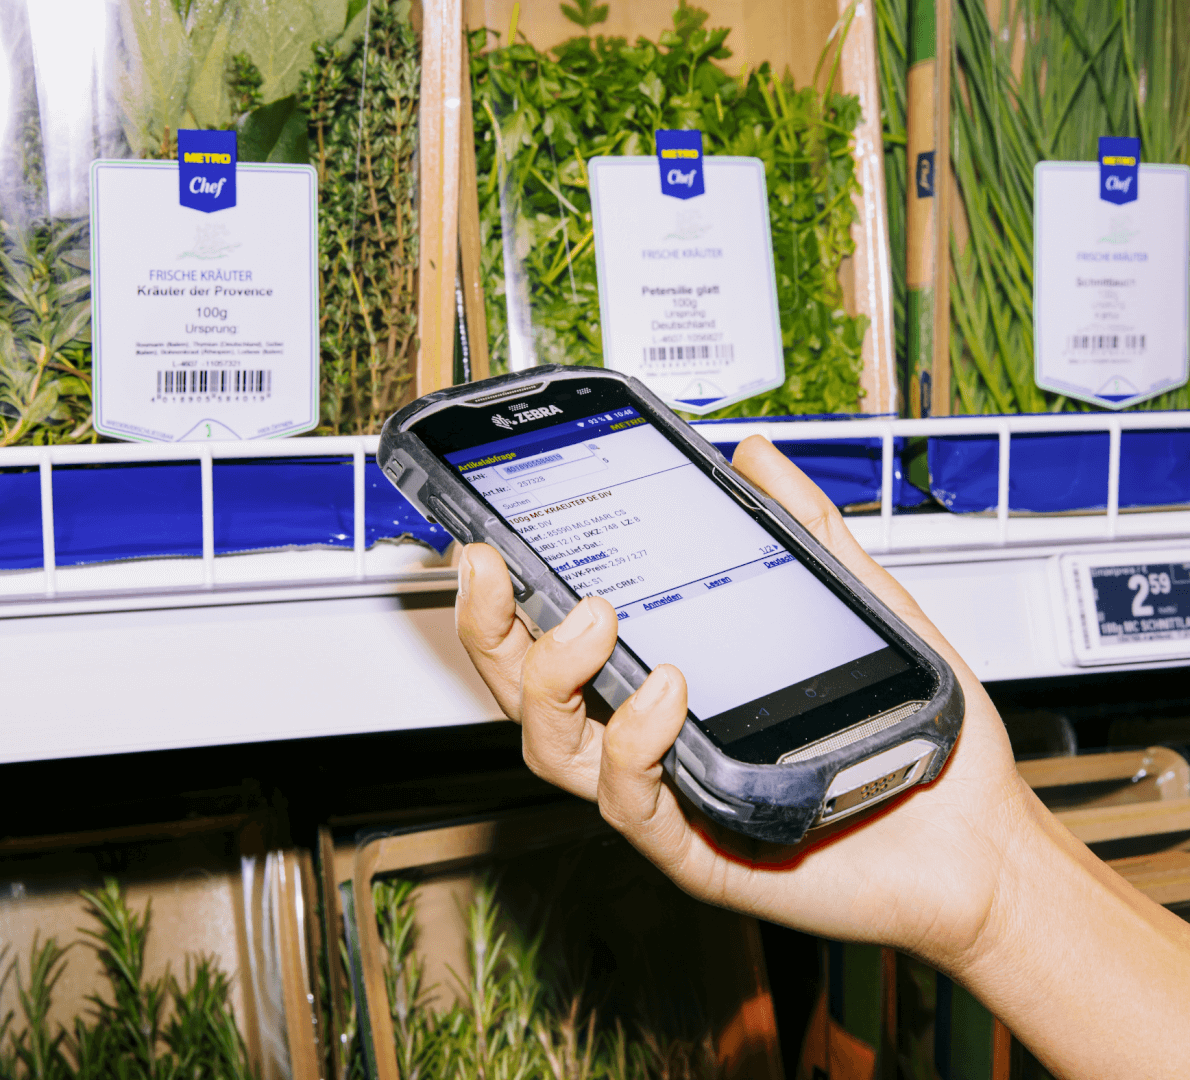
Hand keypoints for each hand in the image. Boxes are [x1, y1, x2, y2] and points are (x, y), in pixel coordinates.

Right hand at [454, 435, 1029, 972]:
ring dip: (553, 679)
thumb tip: (752, 457)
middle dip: (492, 629)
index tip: (491, 532)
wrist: (975, 837)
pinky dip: (633, 745)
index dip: (511, 592)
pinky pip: (632, 806)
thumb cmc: (910, 730)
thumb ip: (800, 530)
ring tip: (591, 620)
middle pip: (530, 693)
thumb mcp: (856, 604)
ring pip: (558, 751)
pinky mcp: (700, 850)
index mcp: (668, 683)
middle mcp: (653, 740)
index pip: (560, 638)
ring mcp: (671, 796)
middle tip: (494, 565)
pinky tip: (663, 691)